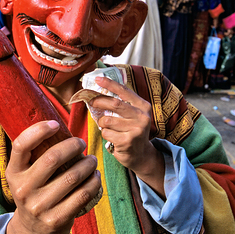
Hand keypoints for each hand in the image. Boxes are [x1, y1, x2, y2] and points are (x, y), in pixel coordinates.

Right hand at [5, 121, 100, 233]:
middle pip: (52, 158)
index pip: (21, 145)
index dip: (39, 130)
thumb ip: (34, 155)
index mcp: (13, 173)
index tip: (56, 124)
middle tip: (81, 143)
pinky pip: (82, 195)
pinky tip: (95, 177)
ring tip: (92, 160)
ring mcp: (39, 206)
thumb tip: (58, 126)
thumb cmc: (34, 192)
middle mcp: (23, 189)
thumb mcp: (24, 175)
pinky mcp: (57, 219)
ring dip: (88, 164)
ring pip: (72, 177)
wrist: (32, 231)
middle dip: (72, 146)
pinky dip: (93, 182)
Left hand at [90, 76, 164, 195]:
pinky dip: (105, 135)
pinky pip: (106, 133)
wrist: (141, 155)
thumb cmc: (132, 131)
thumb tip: (99, 90)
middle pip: (114, 104)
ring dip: (102, 123)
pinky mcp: (127, 141)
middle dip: (99, 101)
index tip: (97, 79)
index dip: (109, 84)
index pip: (124, 91)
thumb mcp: (132, 115)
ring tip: (107, 127)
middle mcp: (142, 117)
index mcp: (143, 106)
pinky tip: (112, 138)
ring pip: (107, 120)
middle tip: (91, 102)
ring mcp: (136, 130)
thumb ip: (121, 104)